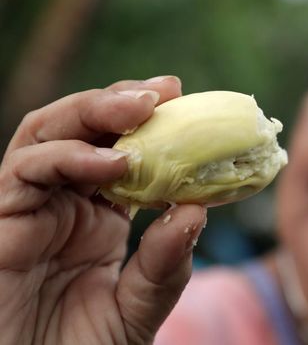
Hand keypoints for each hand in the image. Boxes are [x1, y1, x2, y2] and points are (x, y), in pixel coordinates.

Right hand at [0, 76, 206, 343]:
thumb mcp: (140, 308)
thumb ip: (165, 265)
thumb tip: (197, 209)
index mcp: (99, 215)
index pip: (121, 150)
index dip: (150, 124)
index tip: (185, 102)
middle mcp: (63, 203)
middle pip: (82, 129)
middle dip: (121, 101)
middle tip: (165, 89)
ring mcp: (30, 209)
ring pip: (47, 134)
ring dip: (94, 112)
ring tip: (142, 108)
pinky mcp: (0, 221)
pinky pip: (23, 171)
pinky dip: (68, 156)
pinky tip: (115, 162)